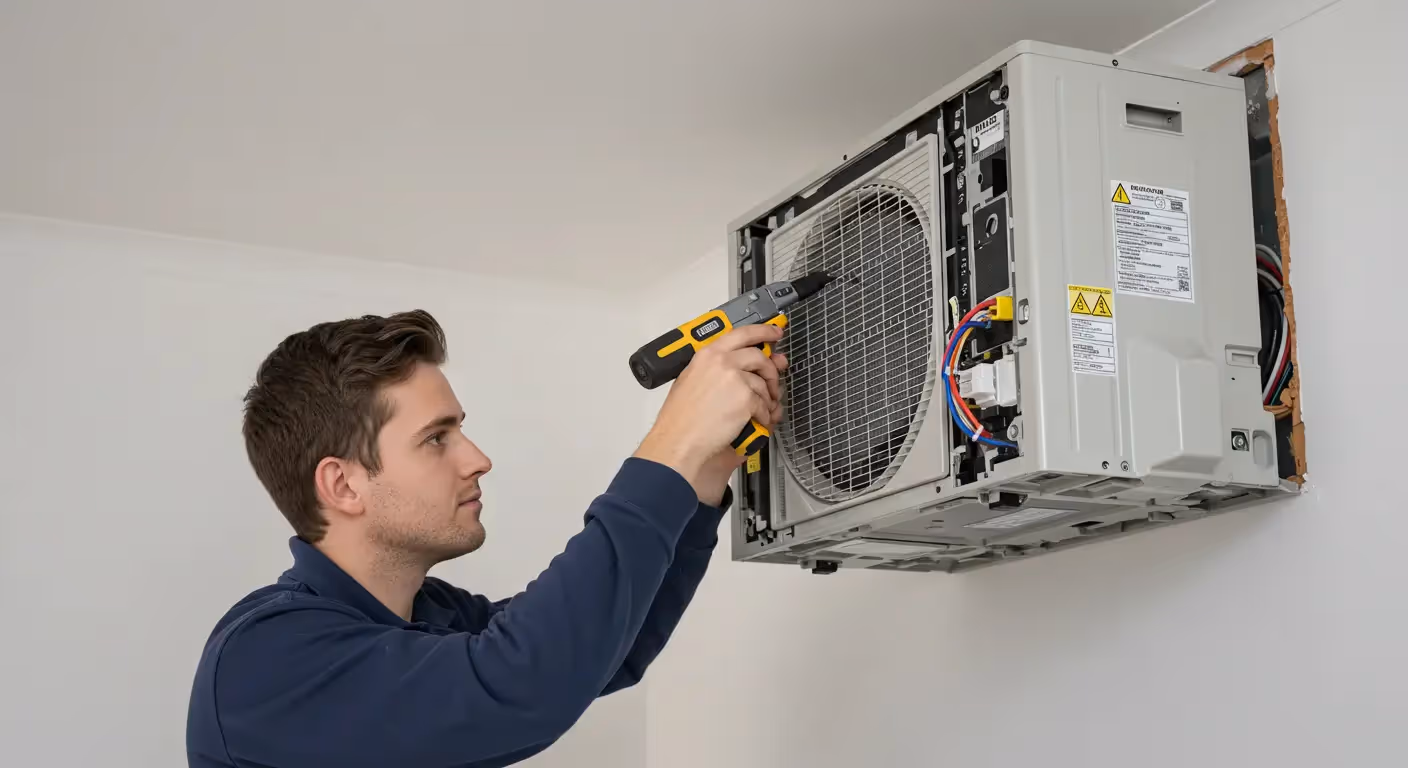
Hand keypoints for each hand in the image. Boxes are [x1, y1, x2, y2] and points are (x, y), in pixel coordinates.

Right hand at [634, 323, 787, 499]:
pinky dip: (763, 415)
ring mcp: (735, 379)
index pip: (742, 333)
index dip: (763, 331)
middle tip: (774, 380)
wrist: (678, 439)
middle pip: (759, 356)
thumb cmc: (680, 418)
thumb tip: (742, 367)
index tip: (774, 332)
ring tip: (760, 409)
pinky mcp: (746, 399)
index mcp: (708, 354)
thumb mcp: (691, 379)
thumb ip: (716, 367)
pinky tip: (754, 421)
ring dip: (767, 397)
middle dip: (771, 370)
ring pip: (764, 383)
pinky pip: (764, 404)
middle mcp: (722, 362)